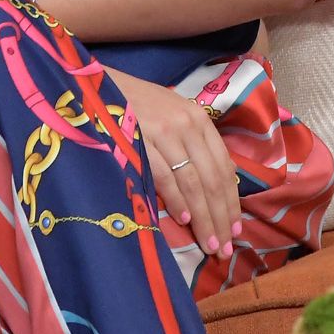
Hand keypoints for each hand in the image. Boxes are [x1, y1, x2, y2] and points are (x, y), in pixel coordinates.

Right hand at [115, 71, 240, 260]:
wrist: (98, 86)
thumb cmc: (138, 105)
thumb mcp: (173, 116)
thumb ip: (194, 145)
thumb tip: (214, 187)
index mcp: (199, 120)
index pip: (224, 167)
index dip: (231, 201)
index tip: (234, 230)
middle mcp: (187, 125)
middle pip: (211, 179)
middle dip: (220, 217)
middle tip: (224, 248)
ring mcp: (165, 133)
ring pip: (192, 183)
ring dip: (203, 218)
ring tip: (209, 243)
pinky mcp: (142, 141)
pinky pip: (165, 177)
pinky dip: (176, 201)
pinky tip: (184, 221)